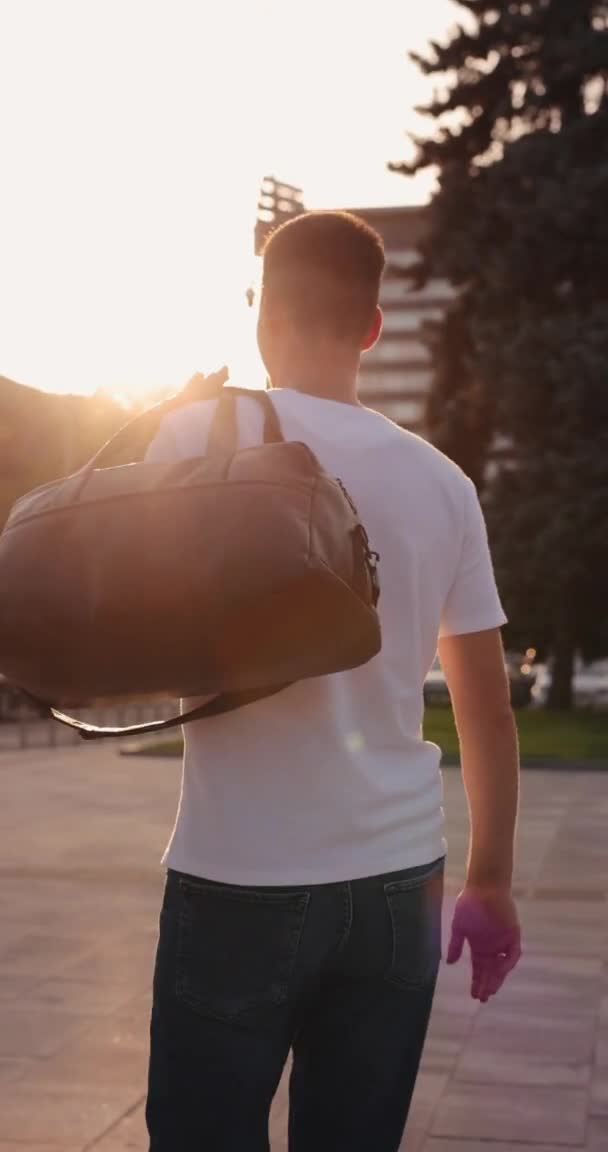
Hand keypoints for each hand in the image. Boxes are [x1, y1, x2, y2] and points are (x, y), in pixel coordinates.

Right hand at [447, 884, 521, 1001]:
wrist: (484, 886)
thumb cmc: (469, 903)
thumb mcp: (458, 926)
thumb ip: (455, 945)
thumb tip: (449, 963)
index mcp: (479, 945)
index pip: (479, 968)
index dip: (477, 981)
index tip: (473, 995)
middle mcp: (492, 947)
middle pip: (490, 971)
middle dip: (487, 984)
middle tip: (482, 998)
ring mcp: (503, 941)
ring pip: (502, 966)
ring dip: (497, 978)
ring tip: (491, 990)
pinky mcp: (513, 934)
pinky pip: (513, 953)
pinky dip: (508, 963)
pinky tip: (500, 971)